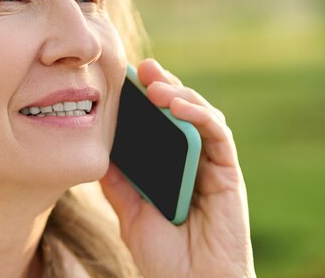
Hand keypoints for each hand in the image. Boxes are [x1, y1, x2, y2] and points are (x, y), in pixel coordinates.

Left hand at [100, 58, 254, 277]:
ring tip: (155, 83)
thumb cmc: (163, 256)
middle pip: (179, 113)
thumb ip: (118, 183)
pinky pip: (217, 135)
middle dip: (162, 85)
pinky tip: (177, 106)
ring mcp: (210, 165)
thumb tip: (96, 151)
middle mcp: (190, 162)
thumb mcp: (130, 213)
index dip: (142, 101)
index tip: (121, 79)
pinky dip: (199, 115)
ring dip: (179, 94)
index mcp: (167, 168)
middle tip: (141, 67)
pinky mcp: (228, 172)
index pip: (157, 125)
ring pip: (200, 116)